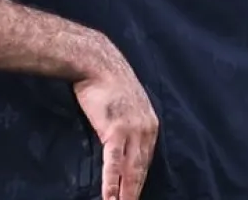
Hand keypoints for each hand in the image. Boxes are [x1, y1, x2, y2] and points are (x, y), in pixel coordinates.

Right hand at [72, 51, 158, 199]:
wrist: (96, 61)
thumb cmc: (106, 78)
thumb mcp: (127, 100)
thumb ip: (129, 118)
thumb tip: (121, 133)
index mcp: (151, 124)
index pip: (147, 159)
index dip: (140, 178)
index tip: (136, 192)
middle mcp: (146, 130)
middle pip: (141, 169)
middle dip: (136, 191)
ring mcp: (132, 132)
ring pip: (130, 171)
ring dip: (126, 193)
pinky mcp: (114, 131)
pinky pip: (113, 164)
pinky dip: (111, 182)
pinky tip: (110, 197)